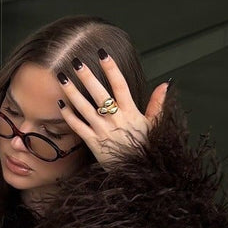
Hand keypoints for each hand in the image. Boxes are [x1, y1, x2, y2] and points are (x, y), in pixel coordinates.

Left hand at [57, 51, 170, 169]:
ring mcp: (103, 131)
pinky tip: (61, 104)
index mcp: (131, 113)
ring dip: (72, 92)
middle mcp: (116, 120)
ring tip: (62, 78)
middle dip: (87, 77)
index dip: (111, 69)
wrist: (138, 173)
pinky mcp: (93, 143)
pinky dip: (69, 116)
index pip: (120, 86)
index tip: (103, 54)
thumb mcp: (155, 125)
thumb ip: (158, 103)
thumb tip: (166, 84)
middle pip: (99, 94)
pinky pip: (78, 127)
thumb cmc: (146, 147)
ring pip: (84, 108)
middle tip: (75, 62)